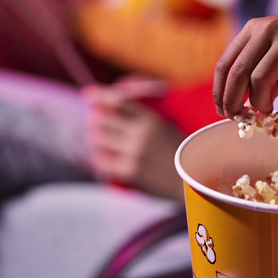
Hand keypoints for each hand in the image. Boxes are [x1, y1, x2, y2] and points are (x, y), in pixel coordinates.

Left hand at [82, 83, 184, 200]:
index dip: (100, 96)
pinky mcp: (129, 170)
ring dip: (97, 142)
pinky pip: (101, 161)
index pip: (118, 101)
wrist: (190, 182)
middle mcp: (140, 132)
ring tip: (102, 147)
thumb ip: (145, 121)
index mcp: (151, 120)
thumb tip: (119, 109)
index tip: (87, 96)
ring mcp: (134, 151)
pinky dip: (100, 161)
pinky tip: (106, 163)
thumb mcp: (167, 130)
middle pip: (101, 118)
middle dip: (96, 122)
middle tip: (97, 128)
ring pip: (97, 138)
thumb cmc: (179, 156)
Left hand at [213, 3, 277, 124]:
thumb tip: (245, 104)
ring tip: (267, 114)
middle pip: (238, 74)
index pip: (225, 64)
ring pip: (259, 82)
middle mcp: (267, 32)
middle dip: (234, 102)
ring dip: (260, 105)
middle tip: (239, 118)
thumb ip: (261, 71)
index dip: (220, 92)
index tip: (223, 110)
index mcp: (254, 30)